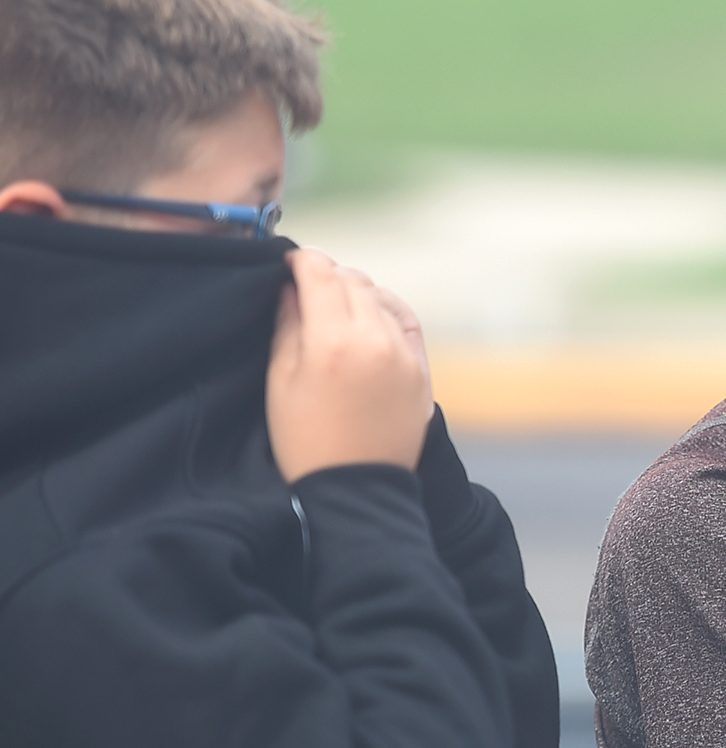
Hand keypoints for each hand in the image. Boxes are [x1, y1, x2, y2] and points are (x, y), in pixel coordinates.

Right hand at [267, 248, 433, 482]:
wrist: (356, 487)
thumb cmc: (306, 439)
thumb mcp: (281, 380)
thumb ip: (288, 325)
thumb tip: (293, 286)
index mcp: (333, 341)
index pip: (321, 273)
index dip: (302, 259)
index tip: (290, 261)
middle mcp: (375, 340)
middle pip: (353, 281)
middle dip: (328, 275)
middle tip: (308, 285)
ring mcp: (404, 354)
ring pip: (380, 298)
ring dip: (357, 293)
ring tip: (335, 307)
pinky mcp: (421, 370)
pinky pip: (405, 322)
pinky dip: (386, 311)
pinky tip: (370, 317)